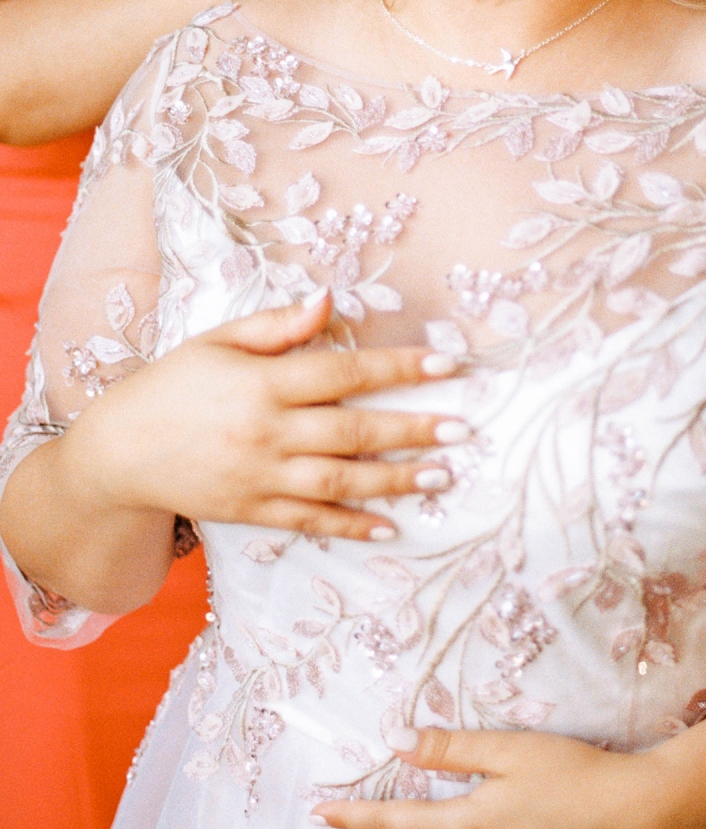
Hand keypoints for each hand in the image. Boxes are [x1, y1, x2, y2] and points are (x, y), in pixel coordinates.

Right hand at [68, 289, 465, 540]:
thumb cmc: (174, 385)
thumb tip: (331, 300)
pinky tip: (391, 527)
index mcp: (262, 382)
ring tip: (443, 477)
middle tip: (464, 431)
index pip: (344, 373)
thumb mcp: (218, 341)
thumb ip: (278, 325)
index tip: (447, 365)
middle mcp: (266, 432)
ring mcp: (260, 477)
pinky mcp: (252, 511)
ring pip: (340, 481)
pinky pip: (310, 522)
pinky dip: (351, 526)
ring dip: (396, 481)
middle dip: (413, 431)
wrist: (118, 452)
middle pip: (353, 431)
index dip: (398, 369)